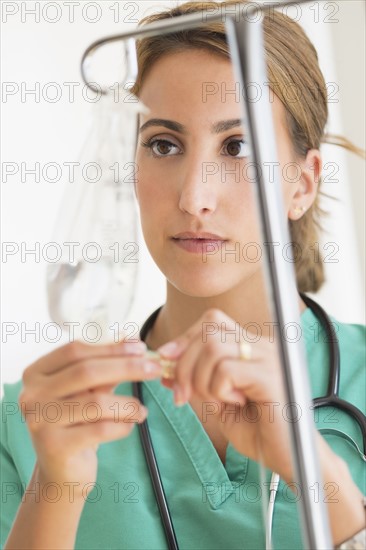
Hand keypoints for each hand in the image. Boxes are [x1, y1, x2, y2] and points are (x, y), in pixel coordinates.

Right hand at [19, 339, 162, 497]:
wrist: (62, 472)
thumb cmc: (77, 423)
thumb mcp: (88, 390)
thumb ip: (105, 367)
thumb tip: (134, 340)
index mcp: (36, 373)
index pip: (75, 351)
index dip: (111, 347)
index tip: (141, 346)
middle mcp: (31, 395)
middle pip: (86, 372)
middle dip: (126, 367)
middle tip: (155, 368)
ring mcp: (40, 421)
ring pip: (96, 403)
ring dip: (128, 404)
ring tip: (142, 410)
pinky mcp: (54, 447)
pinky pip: (101, 430)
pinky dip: (122, 426)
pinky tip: (130, 425)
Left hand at [157, 308, 297, 480]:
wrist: (288, 459)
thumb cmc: (258, 431)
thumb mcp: (216, 401)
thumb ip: (196, 380)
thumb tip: (164, 363)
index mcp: (251, 346)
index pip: (212, 321)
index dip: (184, 338)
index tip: (166, 360)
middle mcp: (262, 345)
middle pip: (208, 330)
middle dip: (184, 363)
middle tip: (182, 395)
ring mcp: (269, 357)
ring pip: (213, 347)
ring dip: (201, 379)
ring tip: (217, 401)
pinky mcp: (271, 376)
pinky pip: (226, 369)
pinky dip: (218, 389)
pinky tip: (236, 403)